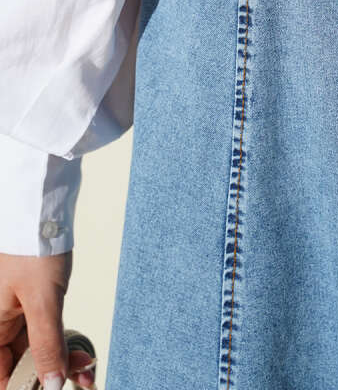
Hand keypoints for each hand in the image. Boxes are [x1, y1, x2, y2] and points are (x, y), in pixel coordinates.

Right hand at [0, 251, 95, 388]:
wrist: (41, 206)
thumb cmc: (33, 244)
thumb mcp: (43, 300)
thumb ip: (46, 345)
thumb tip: (51, 384)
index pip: (0, 375)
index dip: (22, 387)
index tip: (50, 389)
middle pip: (17, 364)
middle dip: (50, 376)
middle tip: (81, 379)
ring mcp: (13, 312)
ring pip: (33, 350)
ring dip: (60, 362)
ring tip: (88, 370)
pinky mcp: (30, 302)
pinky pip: (42, 332)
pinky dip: (61, 344)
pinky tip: (80, 356)